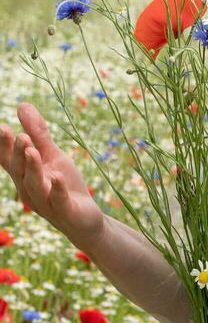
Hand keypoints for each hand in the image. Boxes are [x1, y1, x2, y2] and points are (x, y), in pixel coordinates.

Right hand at [0, 102, 105, 251]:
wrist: (84, 218)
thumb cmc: (64, 185)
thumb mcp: (53, 156)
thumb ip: (38, 133)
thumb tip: (22, 105)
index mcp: (24, 175)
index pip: (9, 159)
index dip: (4, 146)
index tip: (3, 127)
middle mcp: (29, 189)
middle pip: (19, 170)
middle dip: (17, 153)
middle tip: (19, 135)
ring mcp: (46, 202)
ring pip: (34, 185)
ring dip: (32, 168)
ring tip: (32, 150)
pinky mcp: (64, 211)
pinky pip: (58, 200)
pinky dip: (57, 189)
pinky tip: (58, 178)